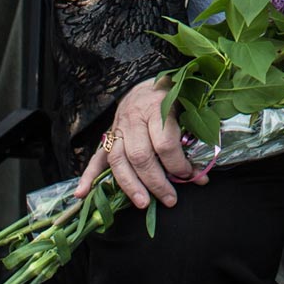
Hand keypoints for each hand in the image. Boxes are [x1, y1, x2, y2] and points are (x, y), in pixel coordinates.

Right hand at [76, 78, 200, 210]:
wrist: (147, 79)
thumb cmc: (172, 94)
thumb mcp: (186, 106)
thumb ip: (192, 136)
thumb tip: (202, 174)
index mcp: (157, 107)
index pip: (164, 143)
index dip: (177, 164)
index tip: (189, 175)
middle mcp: (133, 118)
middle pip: (140, 156)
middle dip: (156, 182)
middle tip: (170, 199)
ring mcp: (117, 127)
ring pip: (118, 160)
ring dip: (130, 186)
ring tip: (144, 204)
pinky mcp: (107, 135)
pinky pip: (95, 157)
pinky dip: (88, 177)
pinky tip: (82, 194)